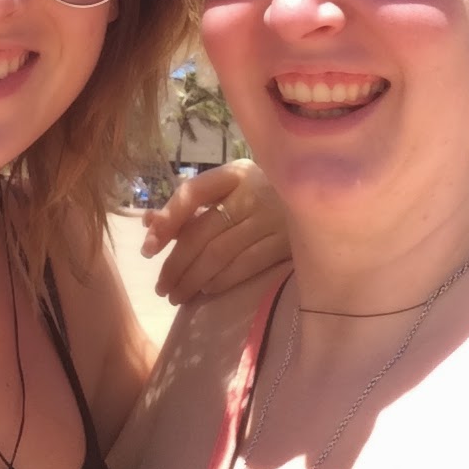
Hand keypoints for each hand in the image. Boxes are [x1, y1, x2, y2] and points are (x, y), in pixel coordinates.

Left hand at [142, 160, 289, 303]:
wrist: (321, 197)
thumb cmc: (263, 195)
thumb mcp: (230, 191)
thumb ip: (191, 207)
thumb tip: (149, 223)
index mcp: (234, 174)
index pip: (192, 193)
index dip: (167, 220)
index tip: (147, 248)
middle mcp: (252, 192)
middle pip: (202, 232)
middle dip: (175, 263)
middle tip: (161, 287)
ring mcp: (272, 218)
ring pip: (220, 254)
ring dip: (193, 278)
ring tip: (177, 294)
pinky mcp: (287, 242)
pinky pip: (246, 265)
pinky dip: (222, 280)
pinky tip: (207, 289)